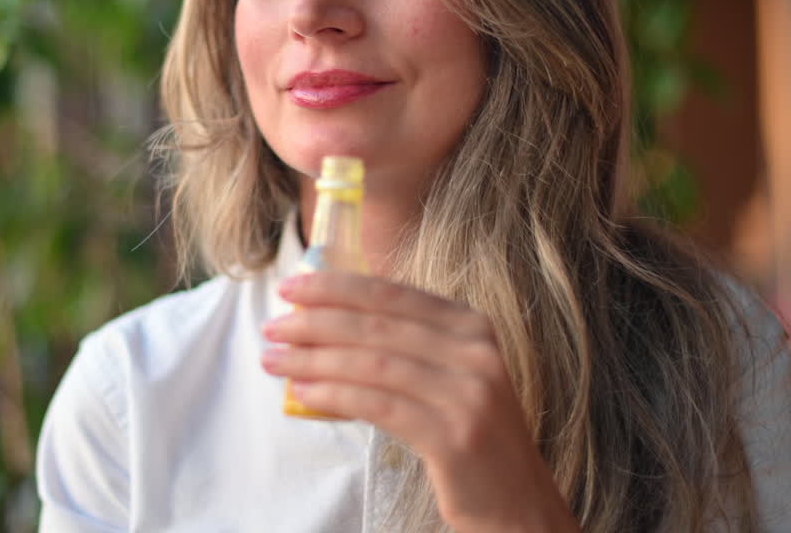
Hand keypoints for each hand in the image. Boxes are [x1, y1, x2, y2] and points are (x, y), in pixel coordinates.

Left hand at [260, 272, 580, 532]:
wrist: (518, 502)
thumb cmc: (468, 435)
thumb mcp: (447, 376)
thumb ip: (404, 346)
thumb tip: (324, 323)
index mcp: (472, 325)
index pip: (392, 292)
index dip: (336, 287)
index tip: (291, 287)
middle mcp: (476, 351)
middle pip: (377, 325)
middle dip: (315, 321)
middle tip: (272, 326)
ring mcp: (469, 392)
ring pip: (373, 363)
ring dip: (314, 359)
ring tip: (274, 360)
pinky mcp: (454, 435)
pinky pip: (380, 405)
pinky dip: (336, 394)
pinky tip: (304, 392)